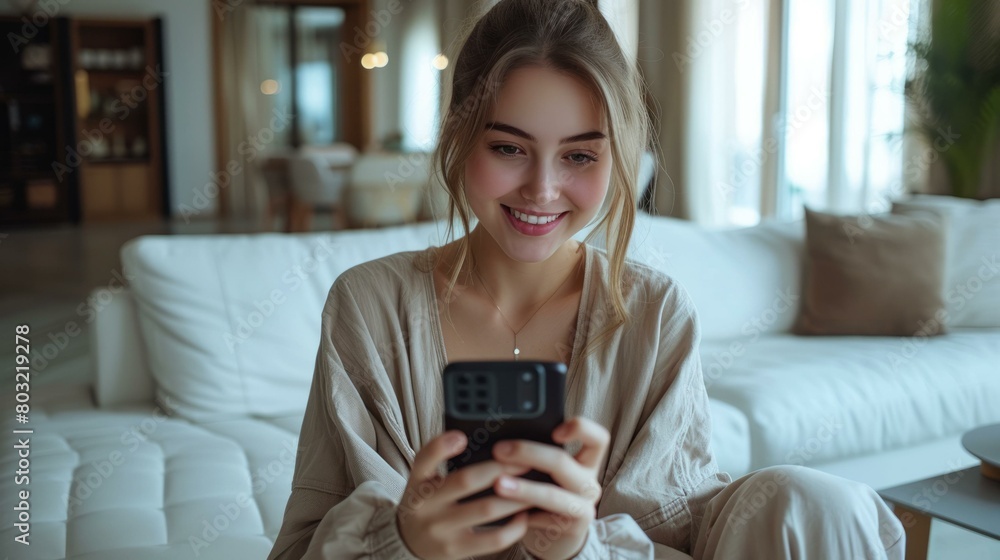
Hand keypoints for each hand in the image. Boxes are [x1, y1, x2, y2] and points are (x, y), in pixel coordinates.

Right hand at [397, 430, 534, 558]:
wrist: (410, 544)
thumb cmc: (426, 504)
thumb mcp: (424, 481)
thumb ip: (440, 462)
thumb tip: (477, 440)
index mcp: (417, 483)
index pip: (423, 460)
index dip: (441, 447)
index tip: (461, 437)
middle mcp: (425, 506)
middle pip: (465, 481)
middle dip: (500, 468)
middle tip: (524, 460)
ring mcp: (441, 530)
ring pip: (486, 509)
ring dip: (516, 496)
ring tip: (534, 485)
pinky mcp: (457, 550)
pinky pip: (494, 538)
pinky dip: (514, 525)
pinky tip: (523, 514)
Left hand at [490, 417, 609, 559]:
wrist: (554, 536)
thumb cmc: (546, 494)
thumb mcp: (548, 472)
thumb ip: (537, 455)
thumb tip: (502, 440)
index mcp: (587, 461)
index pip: (598, 438)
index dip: (580, 429)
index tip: (554, 431)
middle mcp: (589, 483)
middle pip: (562, 461)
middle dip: (527, 453)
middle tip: (499, 450)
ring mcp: (584, 507)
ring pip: (552, 494)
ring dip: (522, 488)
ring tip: (498, 483)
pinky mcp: (574, 529)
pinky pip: (544, 519)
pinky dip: (521, 512)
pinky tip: (504, 511)